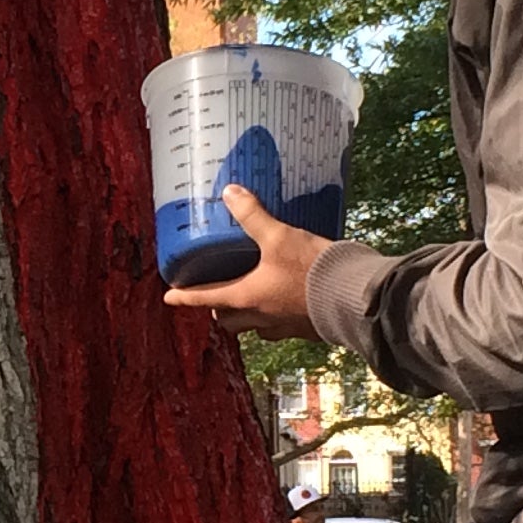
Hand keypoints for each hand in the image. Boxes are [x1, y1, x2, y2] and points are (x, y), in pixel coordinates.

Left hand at [164, 183, 325, 336]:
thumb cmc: (311, 270)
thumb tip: (230, 193)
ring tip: (250, 298)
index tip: (169, 299)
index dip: (185, 298)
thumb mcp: (280, 236)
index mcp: (246, 298)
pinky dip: (275, 317)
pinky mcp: (306, 329)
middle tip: (215, 296)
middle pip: (228, 320)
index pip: (206, 299)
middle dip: (218, 310)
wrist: (353, 298)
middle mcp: (261, 318)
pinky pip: (282, 327)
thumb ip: (254, 216)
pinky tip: (285, 300)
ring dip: (246, 316)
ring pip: (254, 328)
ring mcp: (283, 327)